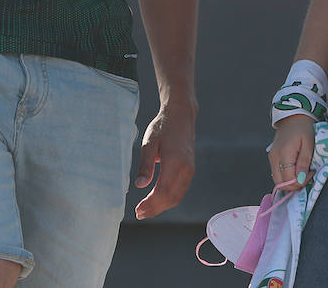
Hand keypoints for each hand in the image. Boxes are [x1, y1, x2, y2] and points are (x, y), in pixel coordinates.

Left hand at [132, 101, 195, 219]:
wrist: (181, 115)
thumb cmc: (162, 127)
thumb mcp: (149, 143)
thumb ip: (145, 165)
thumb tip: (139, 186)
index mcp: (175, 162)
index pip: (163, 192)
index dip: (150, 205)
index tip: (137, 210)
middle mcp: (186, 169)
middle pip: (171, 198)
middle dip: (155, 209)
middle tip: (139, 213)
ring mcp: (190, 170)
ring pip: (177, 197)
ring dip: (162, 206)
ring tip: (146, 210)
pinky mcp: (190, 169)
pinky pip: (181, 190)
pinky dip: (169, 199)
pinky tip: (157, 199)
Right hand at [268, 115, 315, 190]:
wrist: (293, 117)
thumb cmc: (304, 129)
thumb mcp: (309, 145)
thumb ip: (304, 163)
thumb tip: (300, 180)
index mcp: (284, 153)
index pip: (288, 179)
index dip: (300, 182)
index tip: (310, 174)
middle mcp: (274, 157)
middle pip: (280, 182)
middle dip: (294, 185)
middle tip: (306, 176)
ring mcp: (271, 157)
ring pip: (277, 180)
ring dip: (290, 181)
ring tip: (301, 172)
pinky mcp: (272, 157)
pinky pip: (277, 173)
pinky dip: (286, 176)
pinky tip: (295, 170)